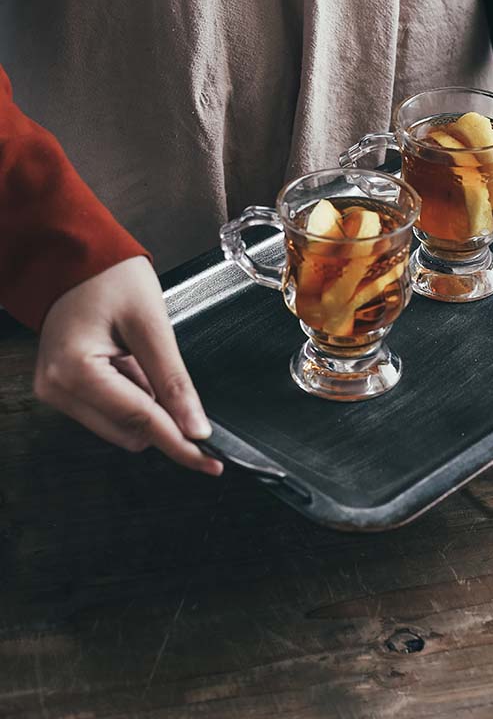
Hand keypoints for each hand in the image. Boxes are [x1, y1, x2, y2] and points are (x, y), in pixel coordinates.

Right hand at [34, 256, 222, 475]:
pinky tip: (127, 358)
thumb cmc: (108, 275)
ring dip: (144, 400)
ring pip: (121, 425)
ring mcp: (56, 390)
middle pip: (130, 432)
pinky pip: (109, 409)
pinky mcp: (62, 388)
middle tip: (166, 367)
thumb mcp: (151, 323)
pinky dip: (130, 392)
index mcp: (75, 370)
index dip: (180, 444)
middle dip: (161, 412)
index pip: (140, 422)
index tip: (210, 461)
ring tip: (137, 352)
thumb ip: (174, 379)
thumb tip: (196, 427)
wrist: (75, 256)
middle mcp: (57, 388)